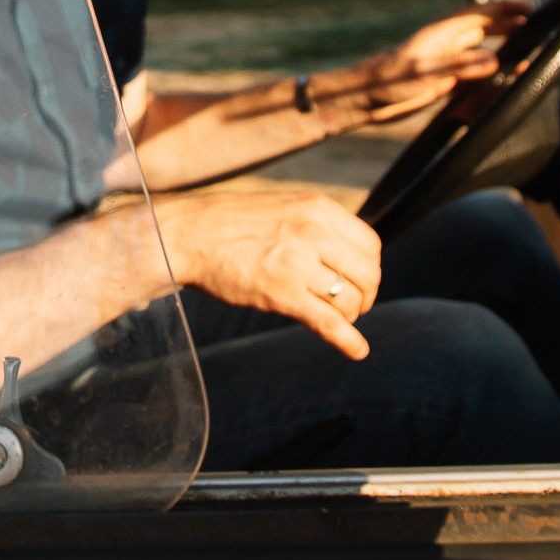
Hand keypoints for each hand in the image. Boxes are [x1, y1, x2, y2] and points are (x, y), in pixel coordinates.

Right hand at [153, 187, 382, 359]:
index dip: (370, 268)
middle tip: (354, 305)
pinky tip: (358, 350)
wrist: (189, 234)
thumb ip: (316, 226)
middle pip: (367, 274)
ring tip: (337, 319)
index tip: (359, 280)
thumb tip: (346, 255)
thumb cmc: (231, 223)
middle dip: (365, 295)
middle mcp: (314, 233)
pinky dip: (348, 341)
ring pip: (350, 300)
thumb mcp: (283, 209)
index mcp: (318, 208)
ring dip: (350, 315)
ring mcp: (299, 264)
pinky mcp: (283, 294)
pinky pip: (330, 322)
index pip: (371, 244)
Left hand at [321, 1, 528, 124]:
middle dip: (507, 25)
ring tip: (525, 51)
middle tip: (533, 26)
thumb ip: (458, 66)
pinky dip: (490, 73)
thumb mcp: (423, 72)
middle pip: (482, 29)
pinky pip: (472, 73)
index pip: (478, 14)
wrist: (362, 100)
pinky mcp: (441, 82)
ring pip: (479, 50)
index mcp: (440, 35)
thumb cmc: (385, 81)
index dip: (503, 9)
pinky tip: (502, 78)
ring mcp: (444, 63)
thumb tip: (494, 59)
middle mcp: (444, 45)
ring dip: (502, 48)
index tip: (527, 8)